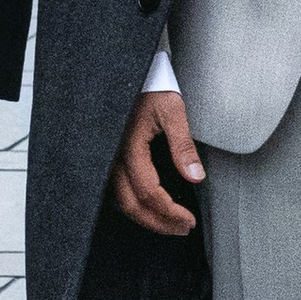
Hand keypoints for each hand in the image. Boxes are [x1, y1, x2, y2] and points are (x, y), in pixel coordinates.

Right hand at [106, 89, 202, 235]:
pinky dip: (132, 204)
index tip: (189, 220)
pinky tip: (148, 207)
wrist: (126, 70)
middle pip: (130, 204)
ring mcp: (104, 158)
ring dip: (144, 217)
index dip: (169, 212)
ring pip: (118, 201)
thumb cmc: (150, 86)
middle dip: (157, 222)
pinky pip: (113, 190)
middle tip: (182, 229)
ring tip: (169, 224)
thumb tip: (196, 177)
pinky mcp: (105, 157)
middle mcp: (111, 157)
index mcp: (128, 147)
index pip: (148, 192)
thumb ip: (183, 145)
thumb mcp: (172, 110)